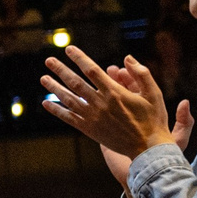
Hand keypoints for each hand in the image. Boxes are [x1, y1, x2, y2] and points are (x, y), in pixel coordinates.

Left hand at [40, 48, 185, 179]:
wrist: (148, 148)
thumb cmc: (153, 119)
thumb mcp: (153, 93)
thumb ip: (141, 73)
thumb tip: (127, 58)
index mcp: (115, 92)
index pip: (91, 70)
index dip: (79, 58)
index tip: (69, 49)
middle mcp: (100, 104)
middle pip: (75, 83)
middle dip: (61, 70)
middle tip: (48, 60)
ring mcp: (93, 117)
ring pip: (69, 99)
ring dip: (54, 88)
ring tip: (43, 78)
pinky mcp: (89, 130)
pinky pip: (69, 118)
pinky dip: (56, 111)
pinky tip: (46, 103)